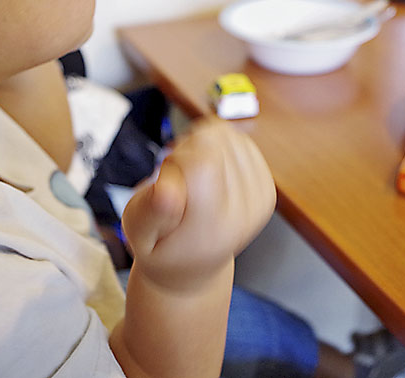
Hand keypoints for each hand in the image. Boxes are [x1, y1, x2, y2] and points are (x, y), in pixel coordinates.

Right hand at [121, 116, 275, 290]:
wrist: (191, 267)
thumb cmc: (160, 246)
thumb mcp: (138, 234)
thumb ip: (150, 213)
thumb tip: (166, 193)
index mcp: (212, 229)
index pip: (203, 163)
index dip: (175, 159)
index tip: (165, 181)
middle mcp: (244, 214)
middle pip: (214, 144)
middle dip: (186, 151)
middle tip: (176, 182)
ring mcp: (260, 199)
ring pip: (227, 136)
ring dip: (201, 148)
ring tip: (190, 179)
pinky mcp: (266, 186)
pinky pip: (240, 140)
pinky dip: (217, 148)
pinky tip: (206, 173)